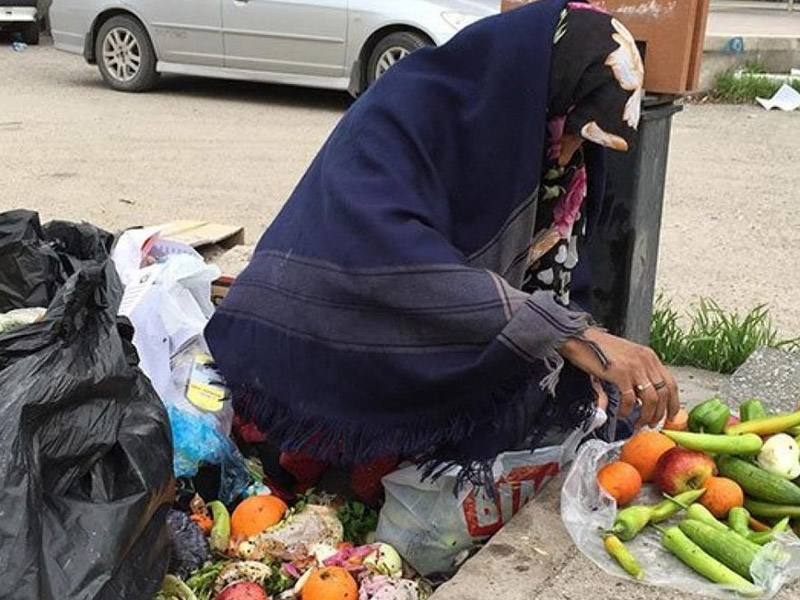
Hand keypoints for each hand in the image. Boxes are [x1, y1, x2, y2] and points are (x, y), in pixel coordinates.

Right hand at [559, 327, 679, 427]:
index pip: (670, 383)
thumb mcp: (624, 357)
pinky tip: (621, 413)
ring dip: (646, 415)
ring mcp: (634, 367)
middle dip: (659, 413)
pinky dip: (627, 410)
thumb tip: (639, 398)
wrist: (579, 338)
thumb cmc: (598, 347)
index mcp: (648, 356)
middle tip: (651, 423)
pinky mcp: (621, 374)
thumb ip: (636, 373)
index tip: (670, 415)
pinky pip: (630, 399)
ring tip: (637, 422)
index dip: (673, 402)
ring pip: (651, 399)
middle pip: (663, 393)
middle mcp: (645, 360)